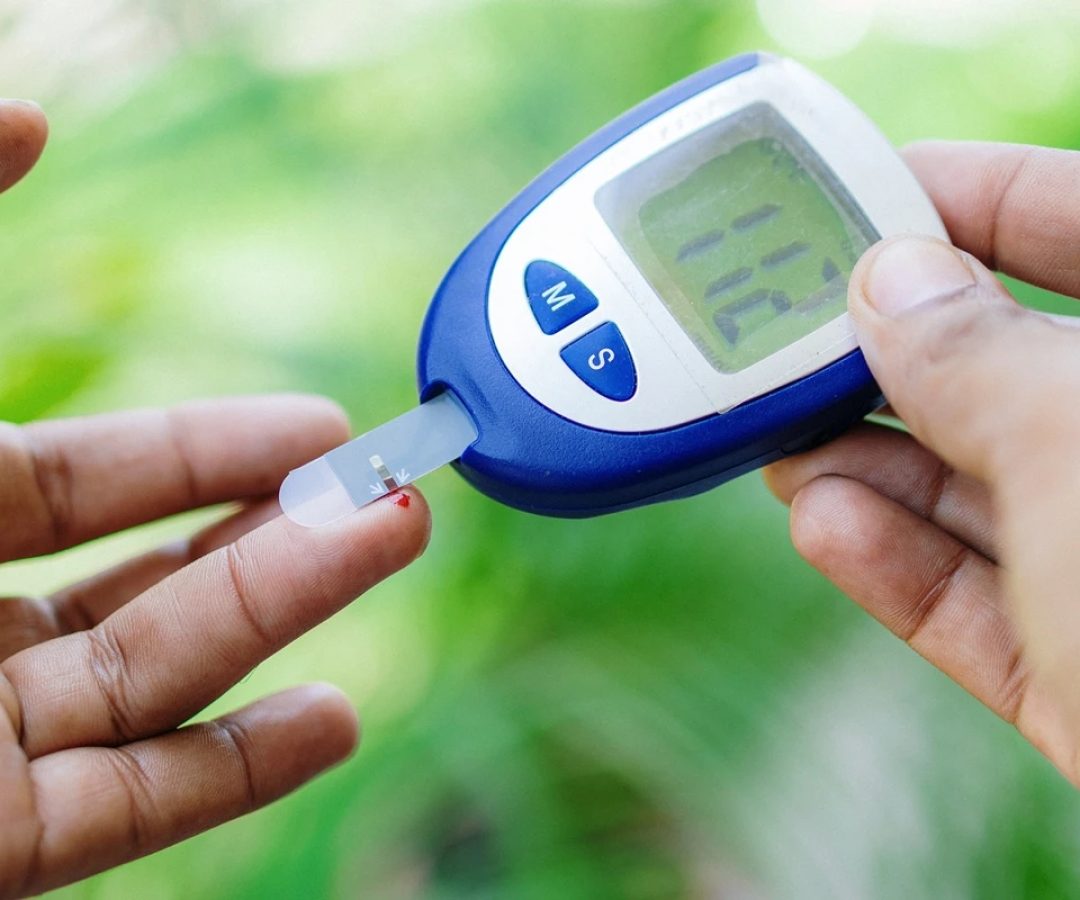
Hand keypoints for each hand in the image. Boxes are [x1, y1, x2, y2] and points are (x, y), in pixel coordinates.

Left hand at [0, 102, 431, 895]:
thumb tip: (28, 114)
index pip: (76, 488)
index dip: (205, 455)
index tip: (320, 428)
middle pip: (143, 587)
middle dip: (280, 533)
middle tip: (396, 488)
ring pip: (149, 683)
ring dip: (284, 617)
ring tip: (391, 545)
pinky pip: (120, 813)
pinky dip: (235, 773)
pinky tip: (334, 718)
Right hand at [765, 142, 1079, 783]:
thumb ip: (977, 359)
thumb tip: (890, 284)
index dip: (975, 197)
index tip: (862, 197)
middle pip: (1019, 372)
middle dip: (897, 354)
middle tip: (793, 336)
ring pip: (986, 491)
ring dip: (872, 463)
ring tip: (782, 438)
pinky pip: (982, 599)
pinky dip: (895, 561)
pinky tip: (821, 520)